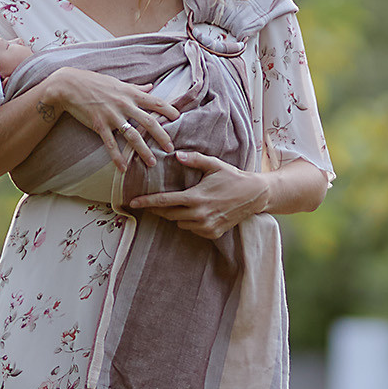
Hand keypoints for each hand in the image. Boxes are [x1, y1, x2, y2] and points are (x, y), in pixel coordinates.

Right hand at [40, 68, 177, 171]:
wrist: (69, 85)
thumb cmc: (94, 82)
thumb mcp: (118, 82)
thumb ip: (136, 88)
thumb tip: (151, 86)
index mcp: (130, 93)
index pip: (155, 101)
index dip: (168, 110)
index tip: (178, 118)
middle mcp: (124, 104)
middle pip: (148, 122)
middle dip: (161, 136)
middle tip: (170, 148)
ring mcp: (111, 115)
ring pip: (132, 136)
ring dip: (144, 150)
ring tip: (152, 162)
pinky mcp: (98, 125)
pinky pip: (110, 144)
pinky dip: (117, 157)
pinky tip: (124, 168)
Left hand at [128, 151, 273, 238]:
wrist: (254, 196)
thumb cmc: (233, 177)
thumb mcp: (214, 165)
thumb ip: (195, 159)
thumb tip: (177, 155)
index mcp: (195, 197)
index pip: (165, 202)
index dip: (147, 202)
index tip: (133, 203)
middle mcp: (199, 215)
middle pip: (168, 214)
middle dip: (159, 209)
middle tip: (152, 203)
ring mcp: (206, 226)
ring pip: (179, 223)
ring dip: (177, 215)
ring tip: (185, 204)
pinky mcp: (212, 233)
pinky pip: (192, 230)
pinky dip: (190, 222)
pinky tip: (199, 213)